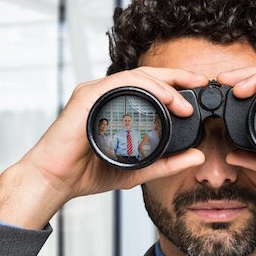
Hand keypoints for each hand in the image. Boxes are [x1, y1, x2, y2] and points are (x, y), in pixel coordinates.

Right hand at [0, 67, 208, 228]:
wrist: (55, 180)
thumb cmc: (88, 172)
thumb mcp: (139, 168)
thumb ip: (168, 163)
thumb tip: (199, 157)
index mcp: (117, 105)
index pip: (151, 86)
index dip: (176, 83)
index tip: (199, 87)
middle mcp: (106, 94)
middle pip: (147, 75)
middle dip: (177, 75)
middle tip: (200, 82)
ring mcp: (95, 93)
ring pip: (136, 76)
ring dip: (164, 85)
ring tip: (184, 101)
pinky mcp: (86, 97)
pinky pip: (119, 84)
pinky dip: (143, 88)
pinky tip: (162, 98)